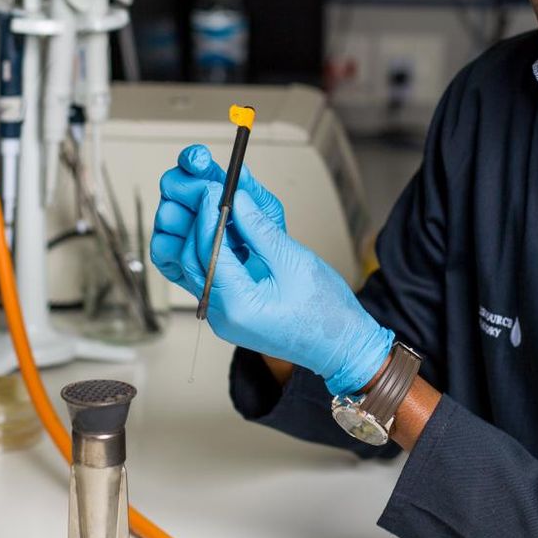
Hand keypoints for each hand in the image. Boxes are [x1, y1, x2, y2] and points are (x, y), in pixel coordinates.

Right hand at [151, 144, 285, 284]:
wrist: (272, 300)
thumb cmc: (276, 258)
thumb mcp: (273, 223)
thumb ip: (255, 200)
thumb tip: (239, 179)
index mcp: (221, 191)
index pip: (197, 166)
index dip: (194, 160)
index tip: (200, 161)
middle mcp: (197, 209)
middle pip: (173, 185)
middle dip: (190, 190)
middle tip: (207, 199)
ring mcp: (183, 233)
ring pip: (166, 215)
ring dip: (188, 223)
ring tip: (220, 239)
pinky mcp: (174, 261)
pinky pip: (161, 248)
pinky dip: (177, 250)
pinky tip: (203, 256)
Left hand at [179, 185, 393, 397]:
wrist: (343, 347)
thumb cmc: (327, 313)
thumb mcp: (295, 261)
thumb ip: (260, 230)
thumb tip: (238, 202)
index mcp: (238, 306)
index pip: (208, 251)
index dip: (208, 216)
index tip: (214, 189)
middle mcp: (223, 316)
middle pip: (194, 261)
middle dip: (201, 225)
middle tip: (216, 195)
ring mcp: (224, 318)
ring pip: (200, 269)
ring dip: (207, 238)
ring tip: (223, 210)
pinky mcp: (231, 315)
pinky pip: (213, 279)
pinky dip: (217, 254)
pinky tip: (230, 235)